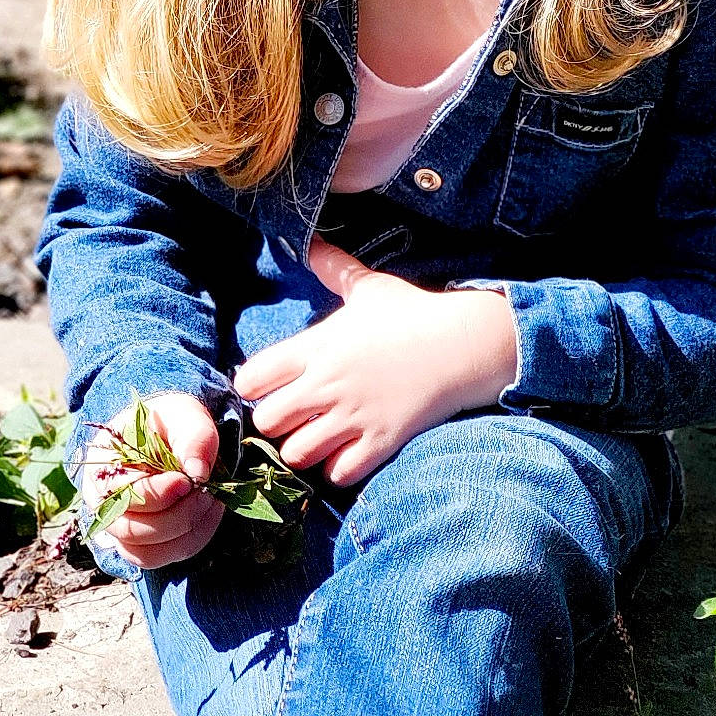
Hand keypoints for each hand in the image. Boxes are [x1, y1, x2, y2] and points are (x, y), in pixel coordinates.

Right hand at [78, 392, 224, 568]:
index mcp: (102, 465)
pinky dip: (190, 542)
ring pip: (147, 553)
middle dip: (178, 516)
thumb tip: (197, 473)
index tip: (187, 481)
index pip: (119, 493)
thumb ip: (193, 437)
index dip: (155, 494)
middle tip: (205, 492)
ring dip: (186, 532)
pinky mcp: (141, 544)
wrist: (175, 435)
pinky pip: (162, 557)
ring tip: (210, 501)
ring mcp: (119, 528)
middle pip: (132, 531)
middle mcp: (102, 502)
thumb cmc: (173, 423)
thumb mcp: (184, 416)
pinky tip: (208, 515)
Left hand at [232, 238, 517, 488]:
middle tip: (293, 415)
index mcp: (317, 346)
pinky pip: (338, 473)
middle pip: (267, 422)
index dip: (254, 385)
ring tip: (317, 438)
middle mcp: (327, 383)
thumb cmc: (413, 313)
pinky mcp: (380, 441)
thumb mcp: (370, 287)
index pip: (252, 377)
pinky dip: (337, 468)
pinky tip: (347, 453)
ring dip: (303, 449)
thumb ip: (334, 268)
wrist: (463, 343)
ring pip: (296, 453)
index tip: (269, 384)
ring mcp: (353, 415)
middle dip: (275, 422)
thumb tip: (312, 242)